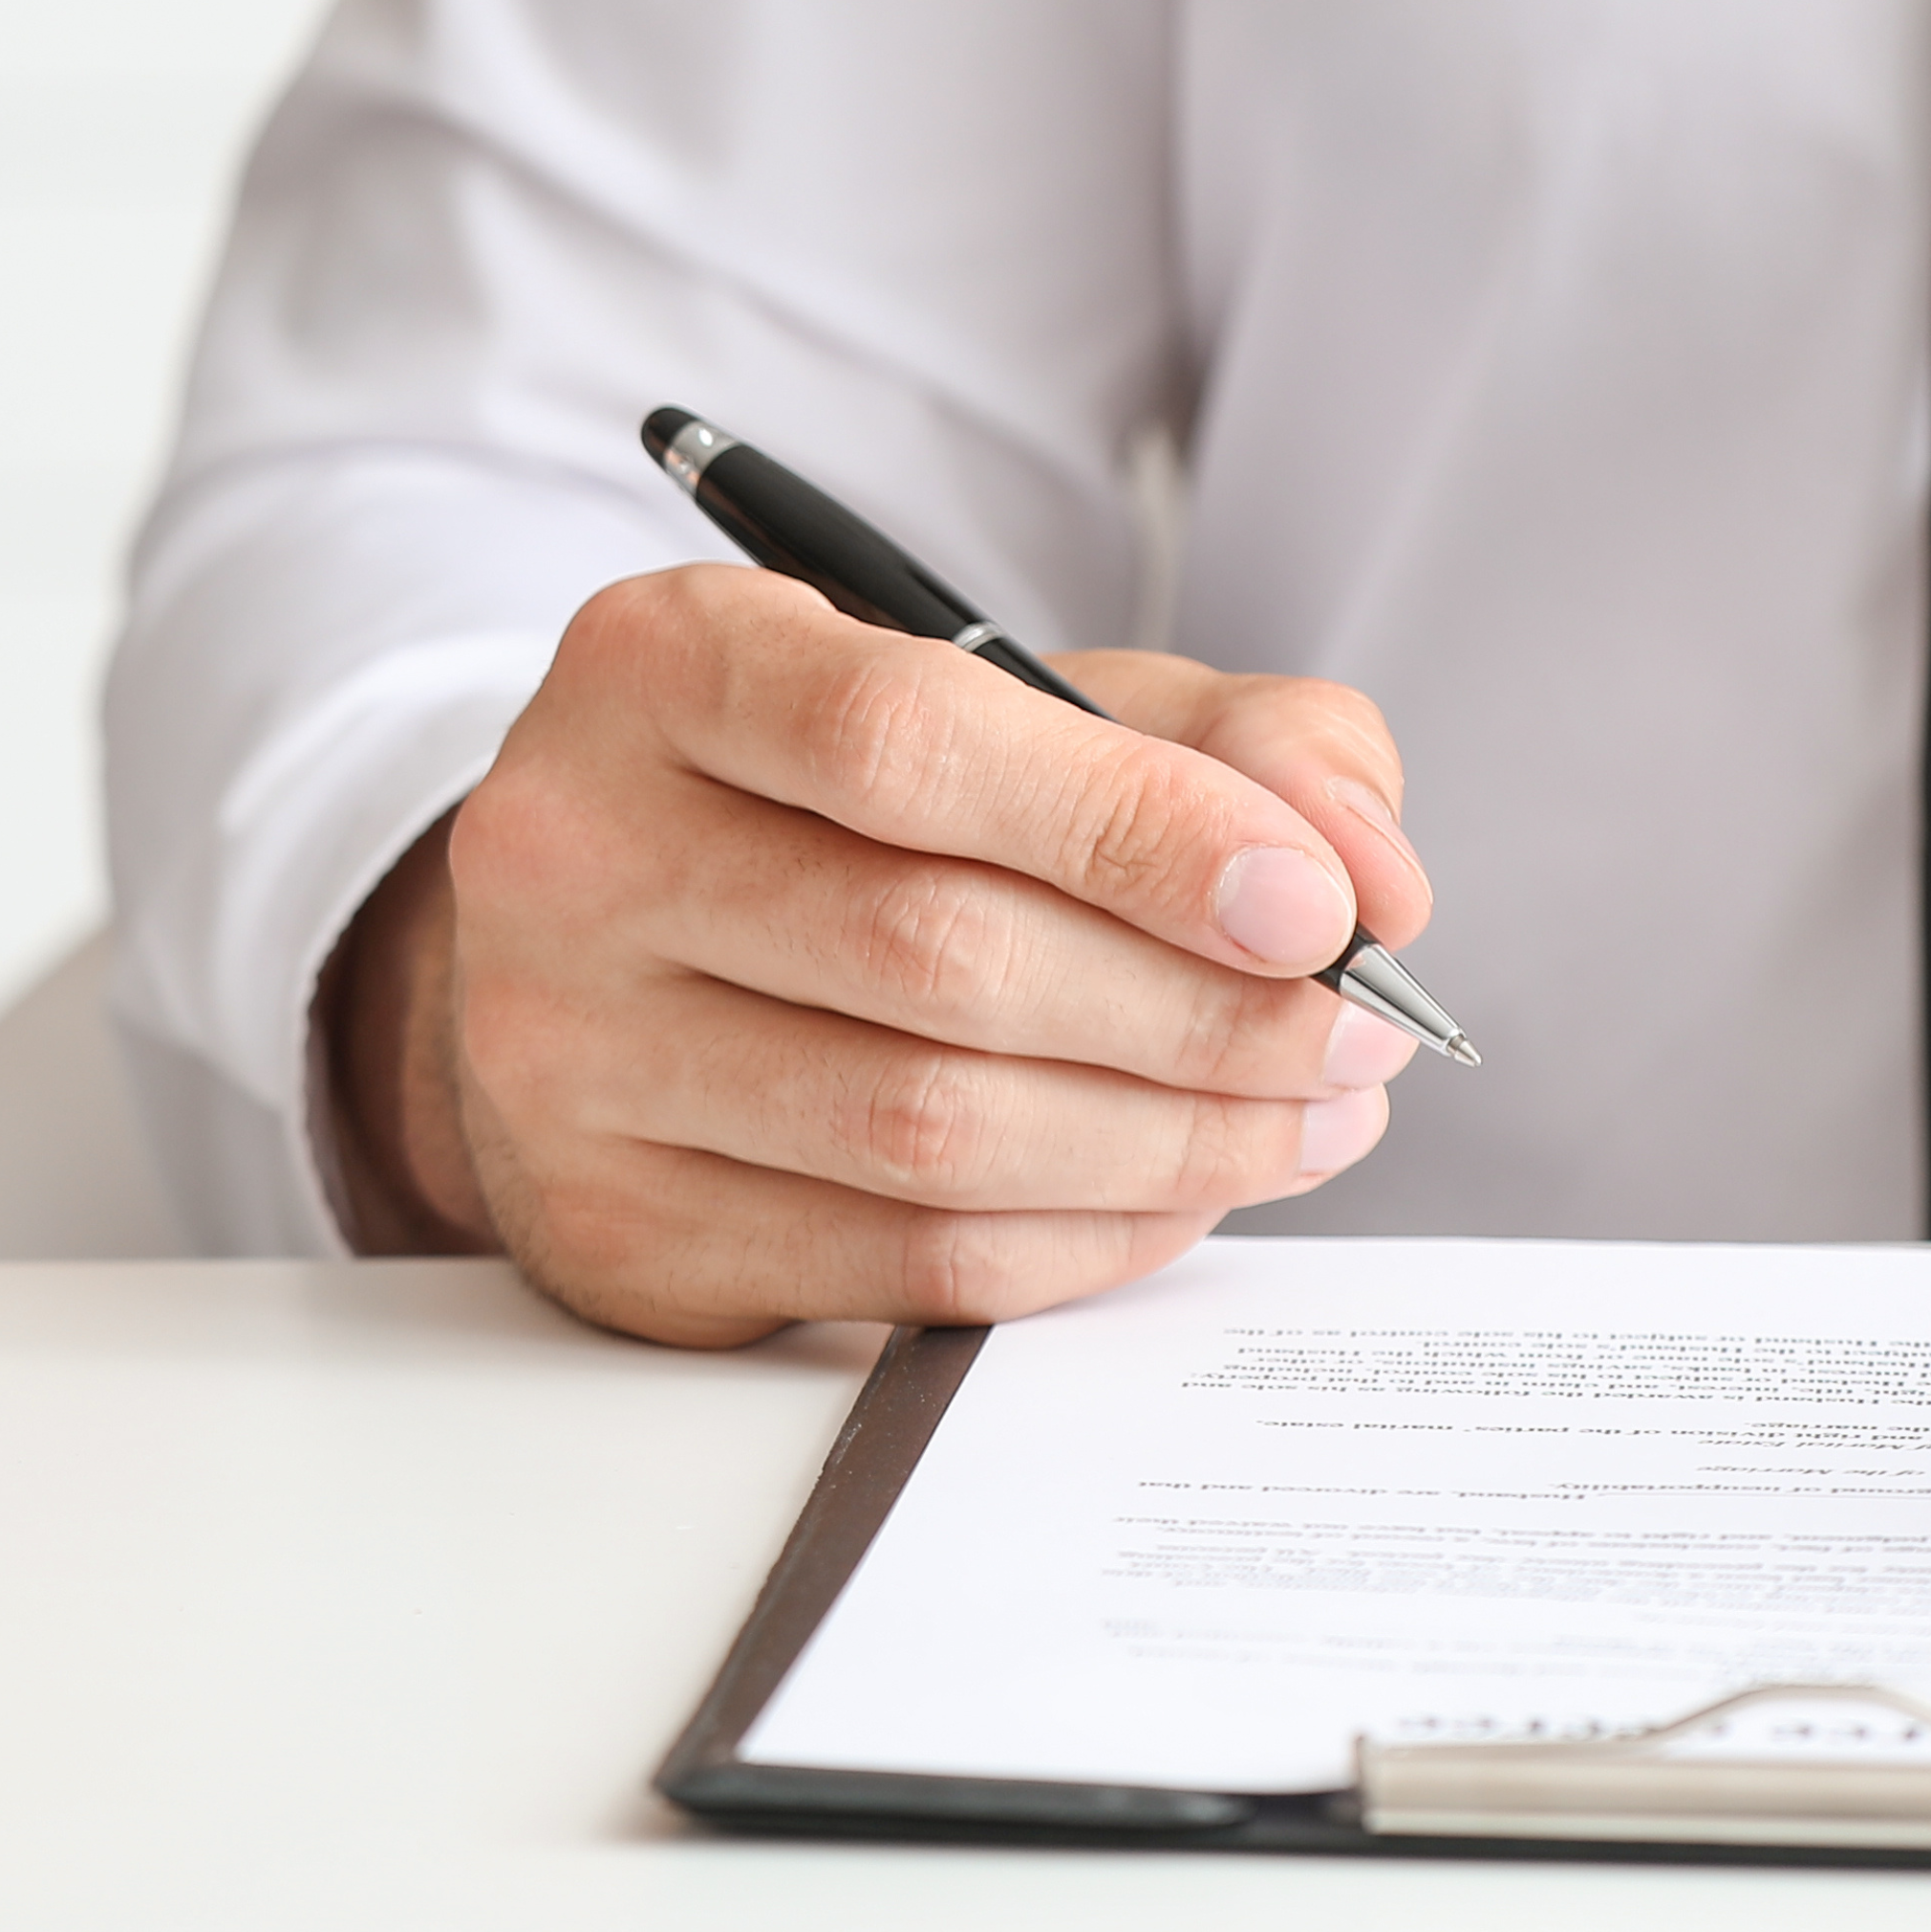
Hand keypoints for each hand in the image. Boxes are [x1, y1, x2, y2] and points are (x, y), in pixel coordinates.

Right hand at [323, 561, 1435, 1345]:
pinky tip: (1178, 1191)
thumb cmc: (838, 807)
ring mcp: (567, 1054)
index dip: (1134, 830)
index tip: (1313, 903)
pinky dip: (1086, 1241)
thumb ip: (1221, 738)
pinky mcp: (613, 1224)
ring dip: (1169, 1141)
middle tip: (1354, 1032)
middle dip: (1197, 1010)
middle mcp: (570, 852)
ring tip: (1305, 1115)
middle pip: (934, 953)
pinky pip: (903, 1263)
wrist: (601, 948)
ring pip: (927, 1130)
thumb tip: (1363, 867)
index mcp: (659, 667)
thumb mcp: (1017, 699)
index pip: (903, 743)